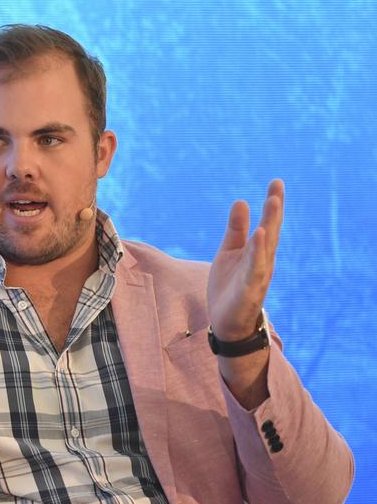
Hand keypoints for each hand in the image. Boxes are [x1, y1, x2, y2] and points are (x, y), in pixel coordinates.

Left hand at [207, 179, 283, 340]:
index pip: (267, 223)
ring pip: (265, 249)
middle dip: (274, 211)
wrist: (226, 322)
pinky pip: (254, 270)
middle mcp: (263, 261)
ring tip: (272, 205)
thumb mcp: (229, 252)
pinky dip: (257, 253)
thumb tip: (241, 201)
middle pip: (271, 232)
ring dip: (269, 226)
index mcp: (258, 251)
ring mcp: (258, 276)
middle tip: (276, 188)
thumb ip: (236, 230)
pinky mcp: (249, 290)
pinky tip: (259, 236)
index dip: (272, 204)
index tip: (276, 181)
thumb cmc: (230, 285)